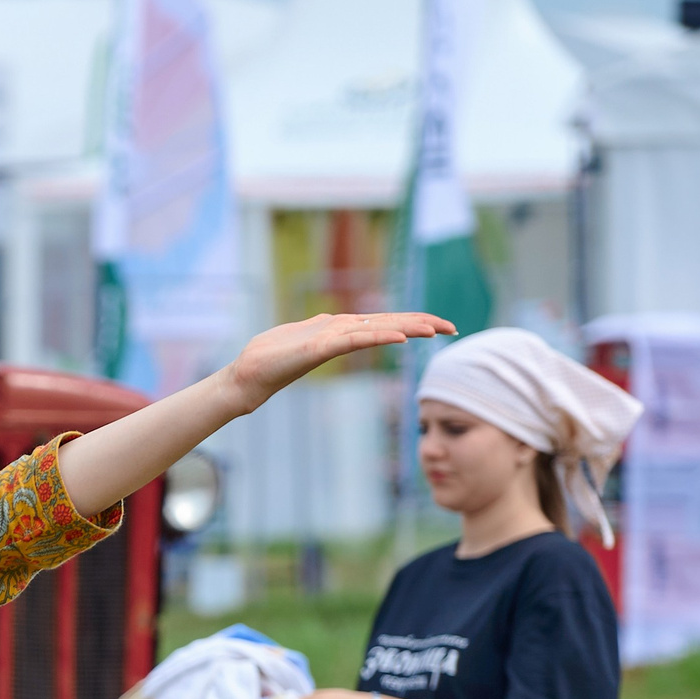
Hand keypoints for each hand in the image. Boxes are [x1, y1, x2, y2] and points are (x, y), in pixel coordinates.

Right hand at [221, 312, 457, 415]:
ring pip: (377, 327)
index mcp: (338, 331)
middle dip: (422, 322)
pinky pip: (355, 339)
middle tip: (453, 327)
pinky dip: (379, 336)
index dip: (414, 322)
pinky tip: (399, 337)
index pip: (385, 323)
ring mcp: (328, 335)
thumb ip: (323, 342)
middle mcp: (338, 328)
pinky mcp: (318, 345)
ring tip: (436, 329)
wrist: (247, 377)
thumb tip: (334, 339)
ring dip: (409, 326)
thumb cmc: (270, 365)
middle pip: (389, 321)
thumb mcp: (306, 351)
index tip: (440, 328)